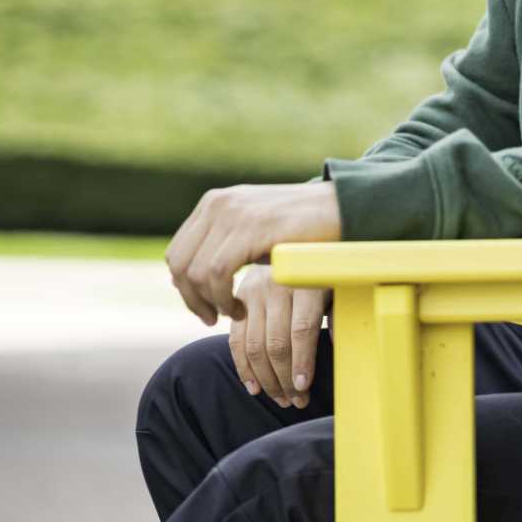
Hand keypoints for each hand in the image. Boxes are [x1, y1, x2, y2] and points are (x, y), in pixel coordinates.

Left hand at [166, 181, 340, 324]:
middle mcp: (219, 204)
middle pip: (179, 263)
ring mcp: (234, 213)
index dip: (184, 287)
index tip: (204, 308)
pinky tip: (241, 308)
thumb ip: (225, 241)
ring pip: (195, 271)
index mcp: (216, 202)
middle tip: (210, 319)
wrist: (344, 208)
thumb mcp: (255, 227)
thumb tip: (191, 273)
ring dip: (210, 302)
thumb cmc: (304, 226)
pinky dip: (222, 299)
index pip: (177, 251)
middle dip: (191, 299)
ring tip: (233, 313)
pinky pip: (217, 273)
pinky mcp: (251, 228)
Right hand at [228, 264, 328, 407]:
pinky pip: (236, 340)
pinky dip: (243, 368)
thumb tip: (340, 346)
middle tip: (296, 401)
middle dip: (285, 378)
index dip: (302, 361)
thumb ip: (341, 316)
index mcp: (307, 284)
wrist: (293, 245)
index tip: (305, 387)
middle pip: (276, 343)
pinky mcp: (238, 299)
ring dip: (266, 379)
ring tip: (281, 399)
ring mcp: (254, 292)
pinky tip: (254, 388)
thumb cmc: (325, 276)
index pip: (301, 329)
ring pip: (254, 346)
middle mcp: (277, 286)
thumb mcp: (340, 290)